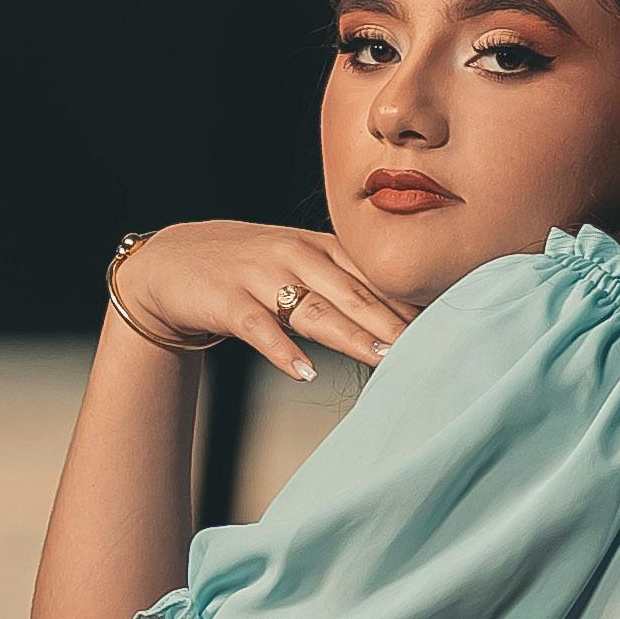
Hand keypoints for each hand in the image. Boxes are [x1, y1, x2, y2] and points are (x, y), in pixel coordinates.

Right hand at [113, 218, 411, 383]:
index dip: (408, 302)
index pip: (372, 275)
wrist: (172, 262)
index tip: (447, 326)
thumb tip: (406, 316)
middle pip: (353, 293)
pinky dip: (282, 351)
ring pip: (314, 309)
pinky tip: (304, 372)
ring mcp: (259, 276)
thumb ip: (345, 283)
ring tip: (385, 360)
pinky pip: (259, 329)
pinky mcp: (227, 301)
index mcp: (319, 246)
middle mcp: (294, 255)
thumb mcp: (298, 263)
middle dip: (392, 323)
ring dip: (351, 336)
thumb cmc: (248, 268)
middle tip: (429, 350)